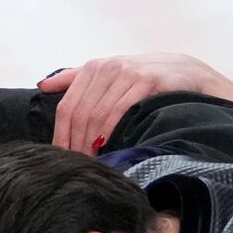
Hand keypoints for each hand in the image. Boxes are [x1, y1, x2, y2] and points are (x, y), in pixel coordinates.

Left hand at [40, 52, 218, 155]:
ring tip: (92, 162)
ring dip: (91, 142)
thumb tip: (42, 85)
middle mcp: (108, 67)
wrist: (189, 73)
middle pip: (79, 112)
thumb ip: (76, 78)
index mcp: (94, 68)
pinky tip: (107, 147)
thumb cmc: (145, 80)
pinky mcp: (147, 80)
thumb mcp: (110, 75)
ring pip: (97, 114)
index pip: (66, 106)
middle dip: (75, 143)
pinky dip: (109, 131)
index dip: (61, 135)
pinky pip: (119, 110)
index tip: (61, 158)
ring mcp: (127, 72)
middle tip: (77, 165)